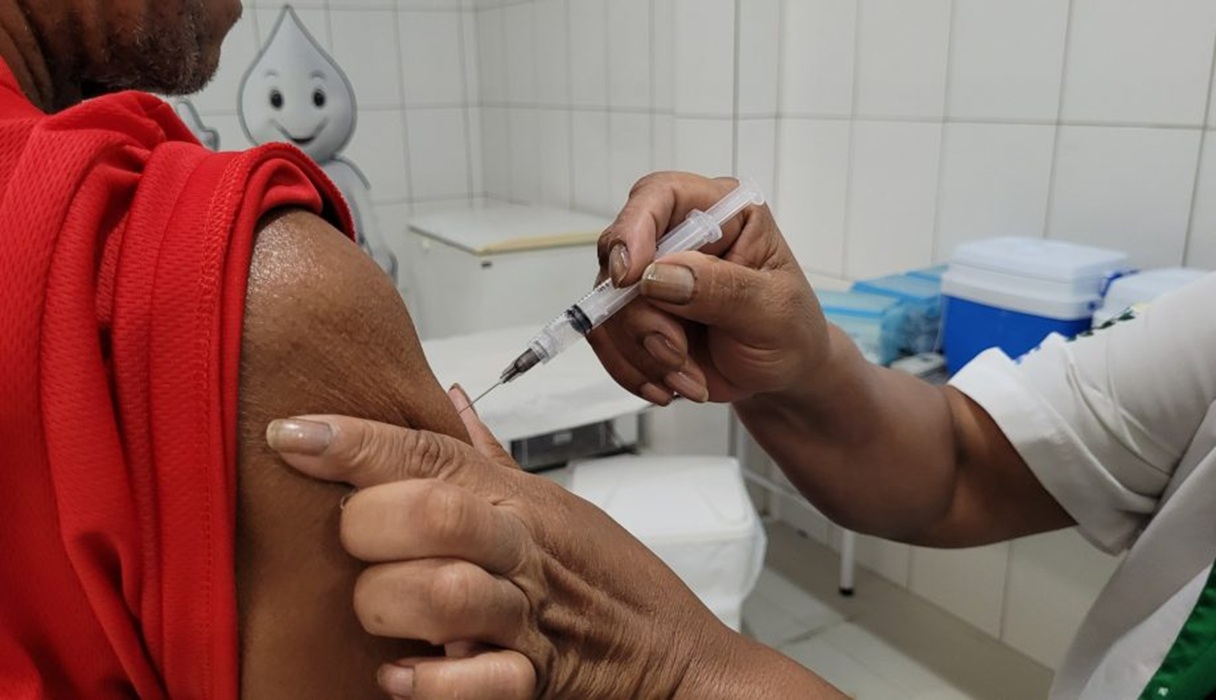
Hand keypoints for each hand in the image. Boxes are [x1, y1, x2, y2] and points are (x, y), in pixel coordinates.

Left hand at [266, 387, 732, 698]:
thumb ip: (490, 456)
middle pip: (429, 510)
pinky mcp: (537, 681)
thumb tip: (449, 396)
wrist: (676, 663)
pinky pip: (474, 683)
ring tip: (381, 613)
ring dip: (389, 605)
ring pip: (440, 591)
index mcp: (518, 502)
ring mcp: (528, 617)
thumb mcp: (556, 505)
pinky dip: (427, 683)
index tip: (291, 433)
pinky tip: (403, 674)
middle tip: (353, 541)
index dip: (356, 440)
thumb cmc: (611, 584)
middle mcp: (520, 550)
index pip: (429, 451)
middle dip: (368, 525)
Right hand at [592, 171, 827, 404]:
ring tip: (688, 376)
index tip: (630, 277)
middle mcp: (679, 237)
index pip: (660, 196)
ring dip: (643, 353)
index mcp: (722, 213)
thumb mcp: (772, 311)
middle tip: (678, 353)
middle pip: (621, 258)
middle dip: (642, 318)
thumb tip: (661, 275)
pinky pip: (607, 338)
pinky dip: (633, 369)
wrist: (782, 374)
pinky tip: (670, 384)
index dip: (633, 230)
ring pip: (609, 307)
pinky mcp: (636, 315)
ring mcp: (652, 277)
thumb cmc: (790, 333)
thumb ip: (722, 288)